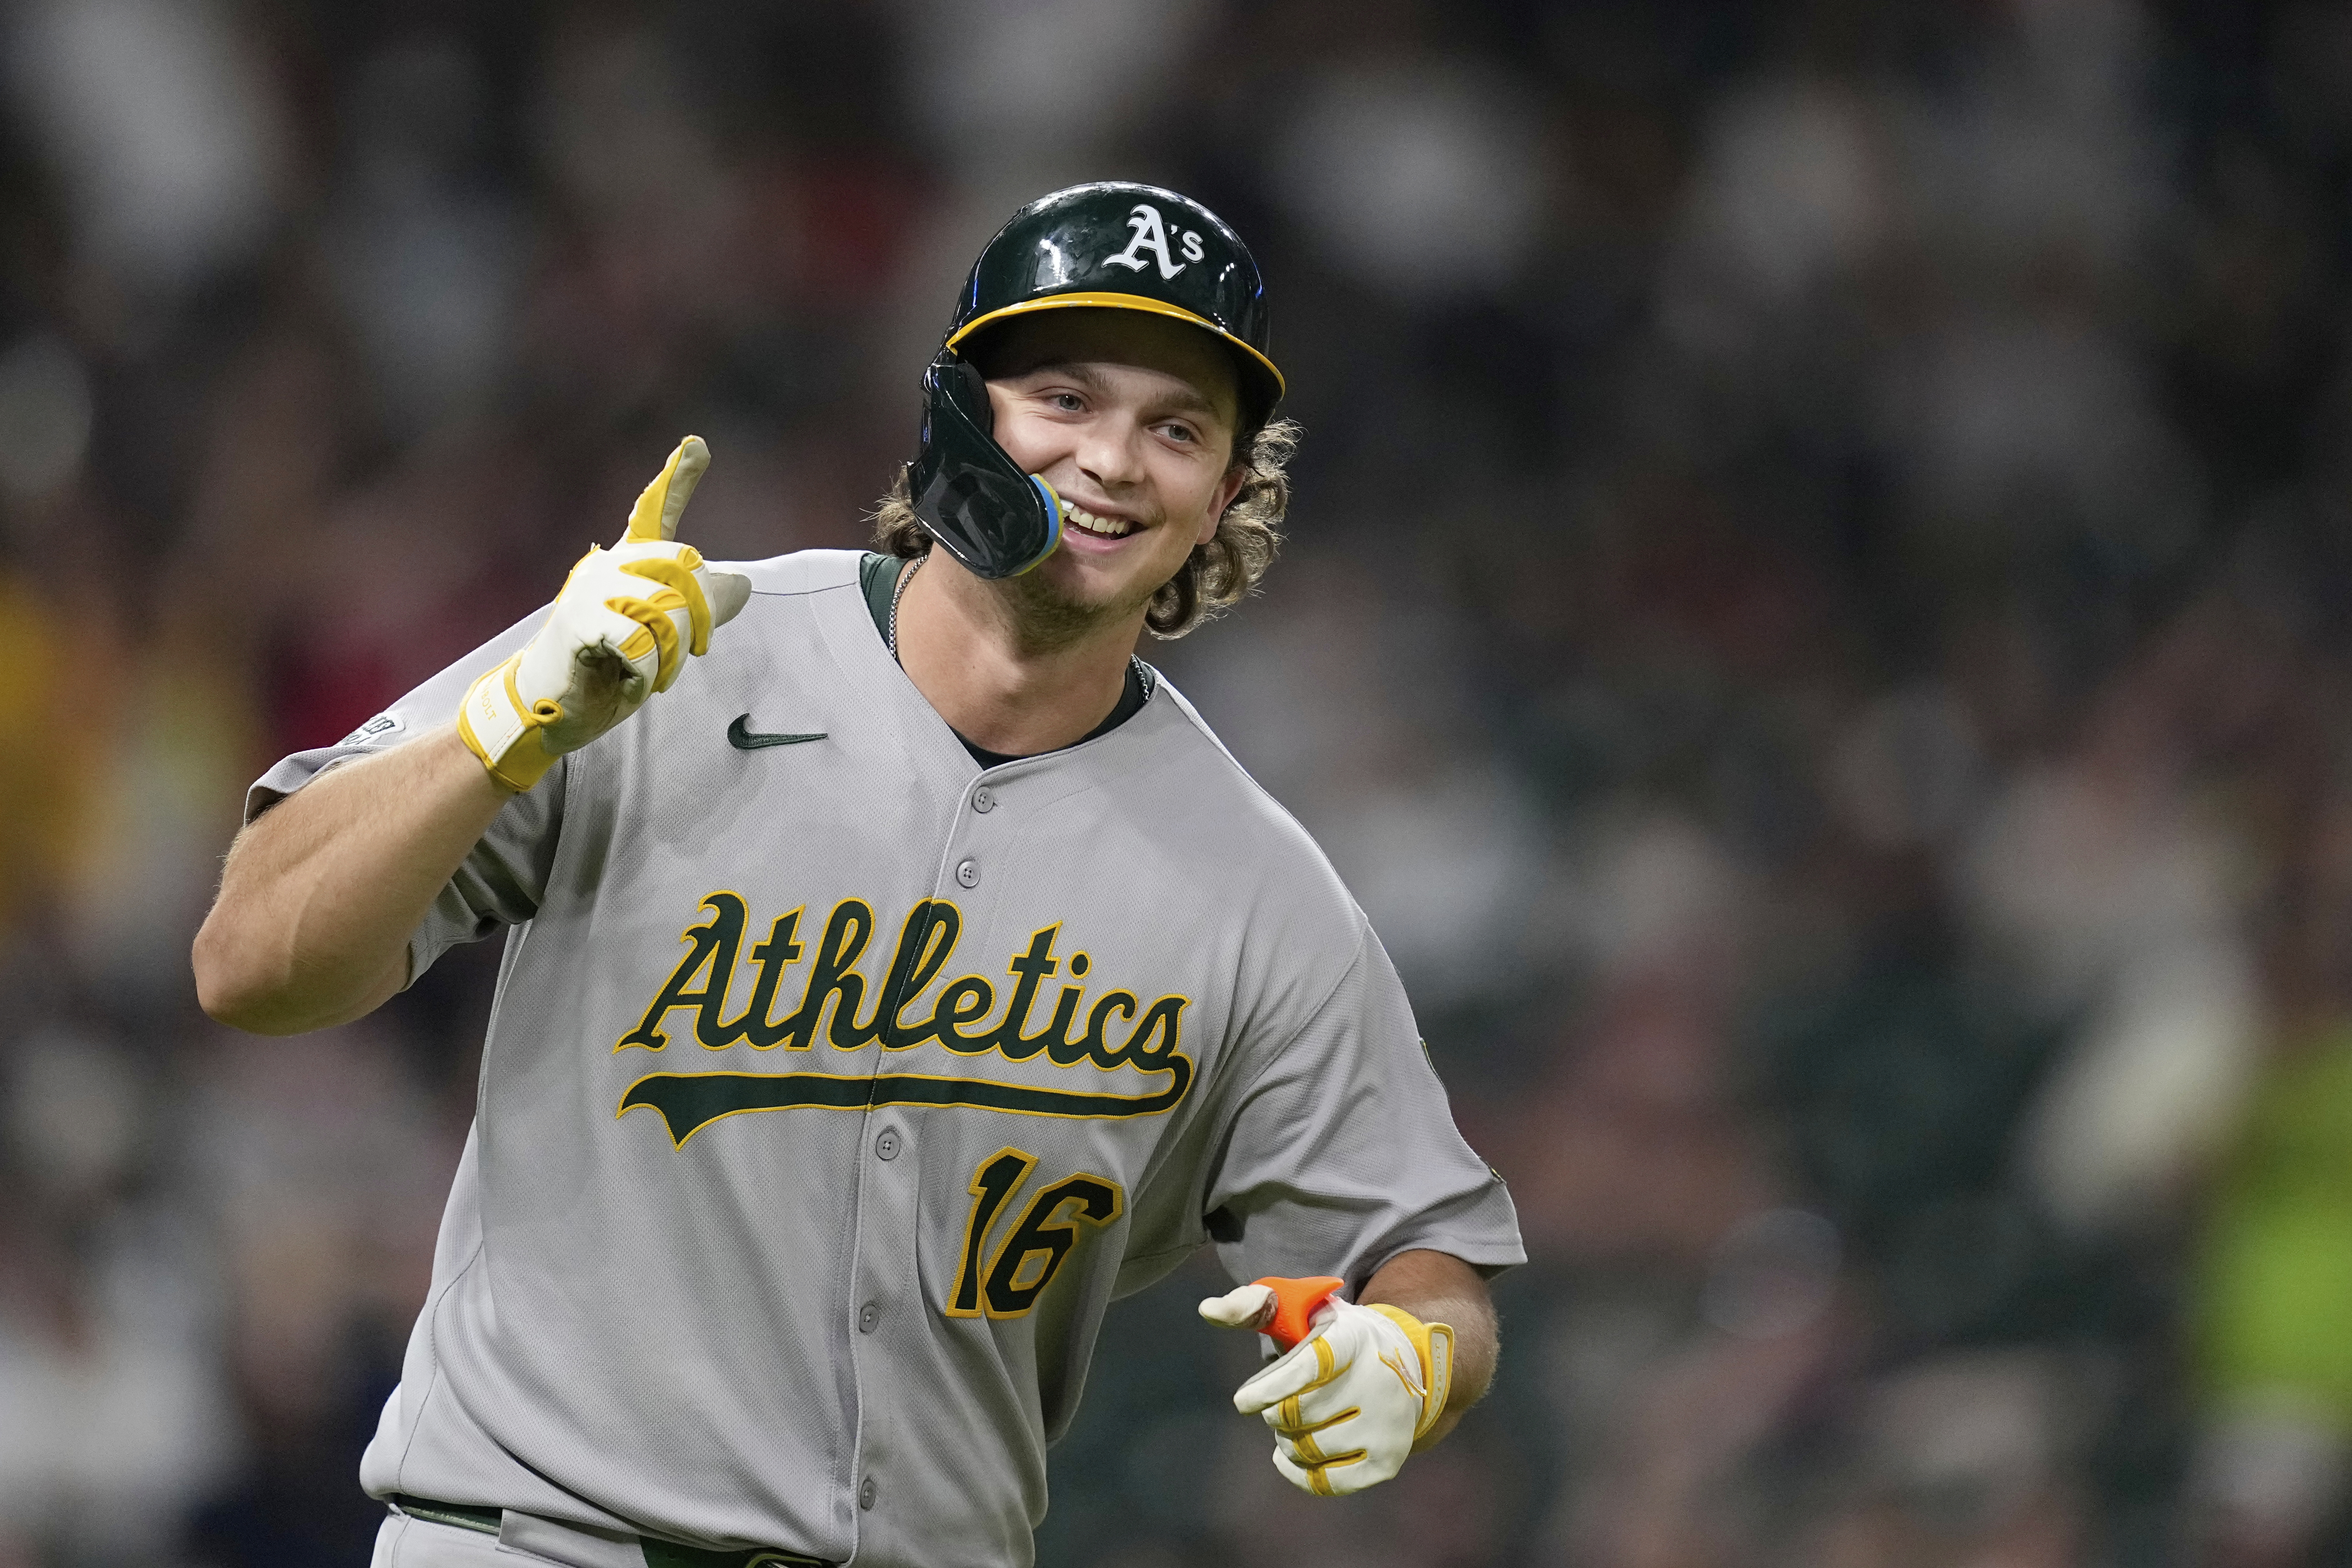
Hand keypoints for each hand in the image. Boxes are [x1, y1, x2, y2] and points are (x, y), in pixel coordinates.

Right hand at [458, 437, 751, 790]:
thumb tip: (745, 584)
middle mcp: (609, 566)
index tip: (696, 445)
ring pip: (667, 612)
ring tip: (650, 674)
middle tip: (693, 653)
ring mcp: (591, 591)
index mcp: (628, 563)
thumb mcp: (666, 638)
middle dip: (701, 617)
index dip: (678, 479)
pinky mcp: (579, 623)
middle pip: (685, 567)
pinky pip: (641, 644)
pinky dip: (646, 675)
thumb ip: (701, 608)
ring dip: (671, 659)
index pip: (656, 511)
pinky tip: (627, 682)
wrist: (550, 707)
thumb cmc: (607, 669)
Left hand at [1200, 1277, 1453, 1496]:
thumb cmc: (1334, 1336)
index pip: (1310, 1366)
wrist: (1404, 1365)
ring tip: (1291, 1423)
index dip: (1271, 1387)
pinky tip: (1289, 1454)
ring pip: (1309, 1448)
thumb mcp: (1303, 1308)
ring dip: (1286, 1439)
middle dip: (1275, 1412)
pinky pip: (1326, 1482)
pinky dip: (1297, 1471)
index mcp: (1354, 1337)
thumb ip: (1253, 1304)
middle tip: (1277, 1404)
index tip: (1243, 1402)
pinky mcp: (1387, 1461)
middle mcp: (1378, 1381)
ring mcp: (1386, 1425)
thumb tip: (1207, 1310)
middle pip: (1299, 1414)